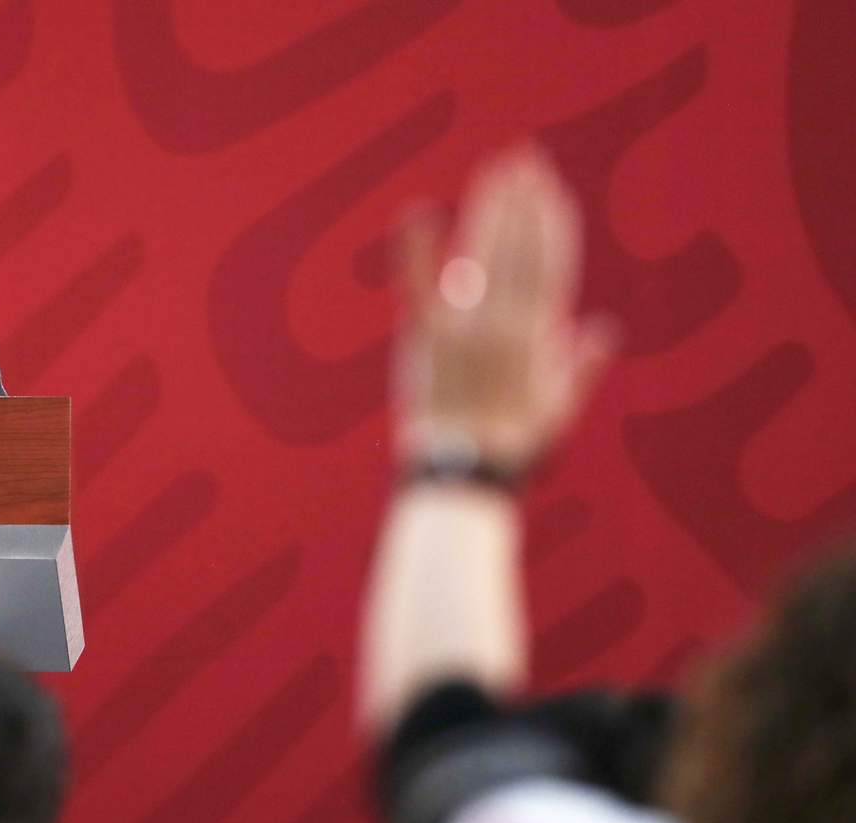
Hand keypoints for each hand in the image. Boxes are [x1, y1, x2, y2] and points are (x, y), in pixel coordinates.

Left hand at [395, 145, 614, 470]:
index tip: (553, 189)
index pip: (551, 263)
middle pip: (520, 247)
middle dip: (524, 200)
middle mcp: (507, 322)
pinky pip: (418, 285)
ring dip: (490, 208)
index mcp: (541, 334)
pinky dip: (415, 249)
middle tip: (524, 157)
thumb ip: (582, 364)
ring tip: (495, 171)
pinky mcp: (425, 337)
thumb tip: (604, 329)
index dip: (552, 222)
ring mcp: (465, 327)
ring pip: (483, 253)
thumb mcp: (561, 406)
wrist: (465, 469)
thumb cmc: (516, 445)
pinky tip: (416, 211)